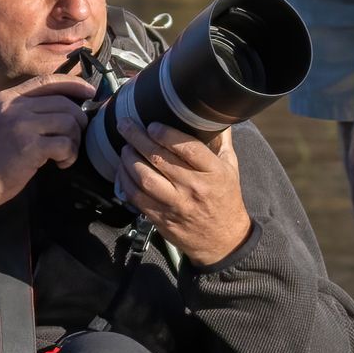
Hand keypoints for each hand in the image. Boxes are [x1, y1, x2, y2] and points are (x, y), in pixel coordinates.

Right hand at [0, 72, 96, 211]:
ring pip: (69, 122)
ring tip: (65, 155)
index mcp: (9, 97)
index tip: (90, 93)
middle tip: (74, 139)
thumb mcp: (3, 121)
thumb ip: (27, 110)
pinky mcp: (30, 146)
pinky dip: (70, 155)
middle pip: (64, 103)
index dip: (74, 84)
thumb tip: (66, 107)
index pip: (48, 81)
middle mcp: (16, 106)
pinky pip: (65, 144)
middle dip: (78, 121)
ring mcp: (22, 125)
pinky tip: (61, 164)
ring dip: (74, 141)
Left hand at [121, 122, 252, 267]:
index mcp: (213, 172)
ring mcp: (175, 205)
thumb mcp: (230, 167)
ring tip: (124, 147)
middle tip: (125, 125)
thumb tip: (212, 112)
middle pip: (160, 159)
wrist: (222, 240)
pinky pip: (136, 197)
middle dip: (138, 138)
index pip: (188, 148)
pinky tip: (122, 169)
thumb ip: (221, 140)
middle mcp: (193, 188)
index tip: (152, 124)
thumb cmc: (225, 198)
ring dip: (129, 159)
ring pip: (144, 178)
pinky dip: (125, 180)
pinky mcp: (160, 218)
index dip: (166, 134)